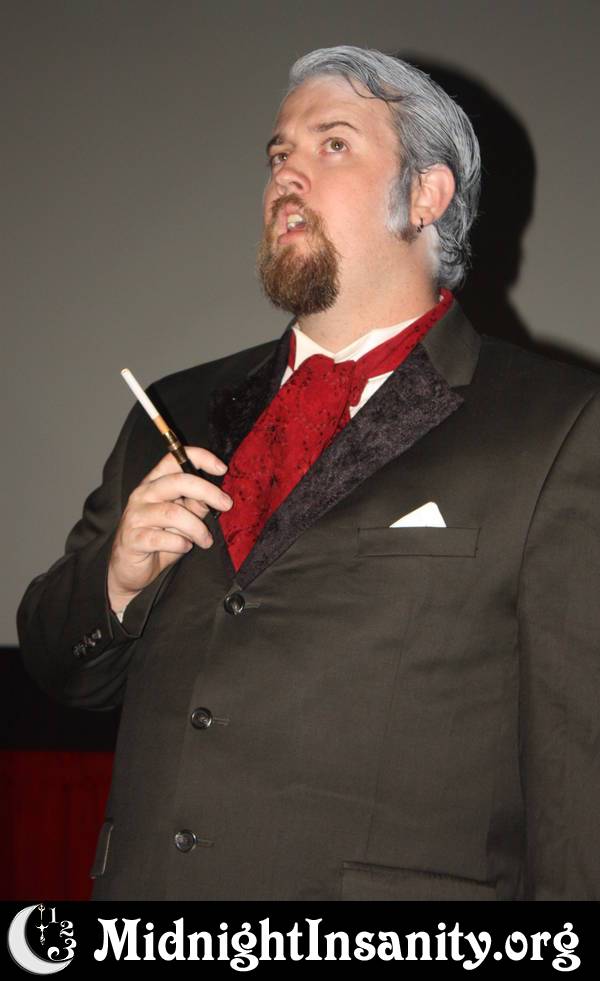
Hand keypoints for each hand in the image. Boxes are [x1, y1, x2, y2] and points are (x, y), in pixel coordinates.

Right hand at [107, 447, 231, 610]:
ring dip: (197, 528)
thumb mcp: (183, 521)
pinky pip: (162, 538)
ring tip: (205, 540)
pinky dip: (180, 544)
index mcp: (154, 483)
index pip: (173, 459)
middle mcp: (142, 494)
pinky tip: (185, 547)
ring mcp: (135, 516)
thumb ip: (195, 506)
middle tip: (227, 504)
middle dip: (207, 491)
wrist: (129, 569)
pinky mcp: (132, 538)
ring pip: (173, 513)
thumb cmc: (159, 540)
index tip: (222, 469)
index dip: (199, 458)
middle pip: (177, 481)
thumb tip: (214, 497)